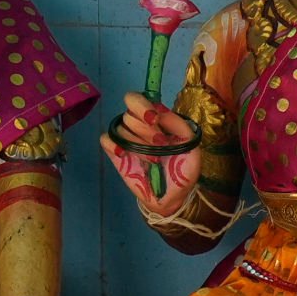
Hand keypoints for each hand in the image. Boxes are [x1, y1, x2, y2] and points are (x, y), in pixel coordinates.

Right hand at [104, 94, 208, 220]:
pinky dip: (114, 145)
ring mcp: (126, 139)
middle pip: (129, 113)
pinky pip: (106, 139)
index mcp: (156, 119)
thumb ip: (178, 125)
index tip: (154, 119)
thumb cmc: (182, 170)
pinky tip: (124, 154)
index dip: (143, 106)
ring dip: (138, 143)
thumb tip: (159, 111)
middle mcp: (139, 125)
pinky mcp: (116, 153)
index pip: (139, 99)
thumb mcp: (190, 146)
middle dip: (144, 129)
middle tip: (159, 144)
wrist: (171, 196)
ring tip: (153, 159)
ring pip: (121, 128)